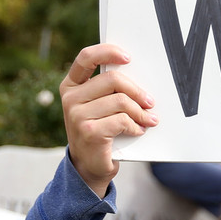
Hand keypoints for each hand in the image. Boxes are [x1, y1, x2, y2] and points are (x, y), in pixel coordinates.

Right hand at [60, 44, 158, 197]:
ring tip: (148, 120)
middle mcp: (70, 98)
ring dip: (140, 112)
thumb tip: (139, 76)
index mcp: (71, 85)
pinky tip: (138, 131)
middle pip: (112, 79)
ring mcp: (77, 115)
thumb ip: (108, 90)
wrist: (88, 167)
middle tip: (150, 102)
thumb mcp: (98, 106)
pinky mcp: (89, 131)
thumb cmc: (99, 130)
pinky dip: (136, 126)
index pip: (86, 57)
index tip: (128, 57)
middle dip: (137, 91)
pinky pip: (122, 120)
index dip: (108, 52)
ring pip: (121, 101)